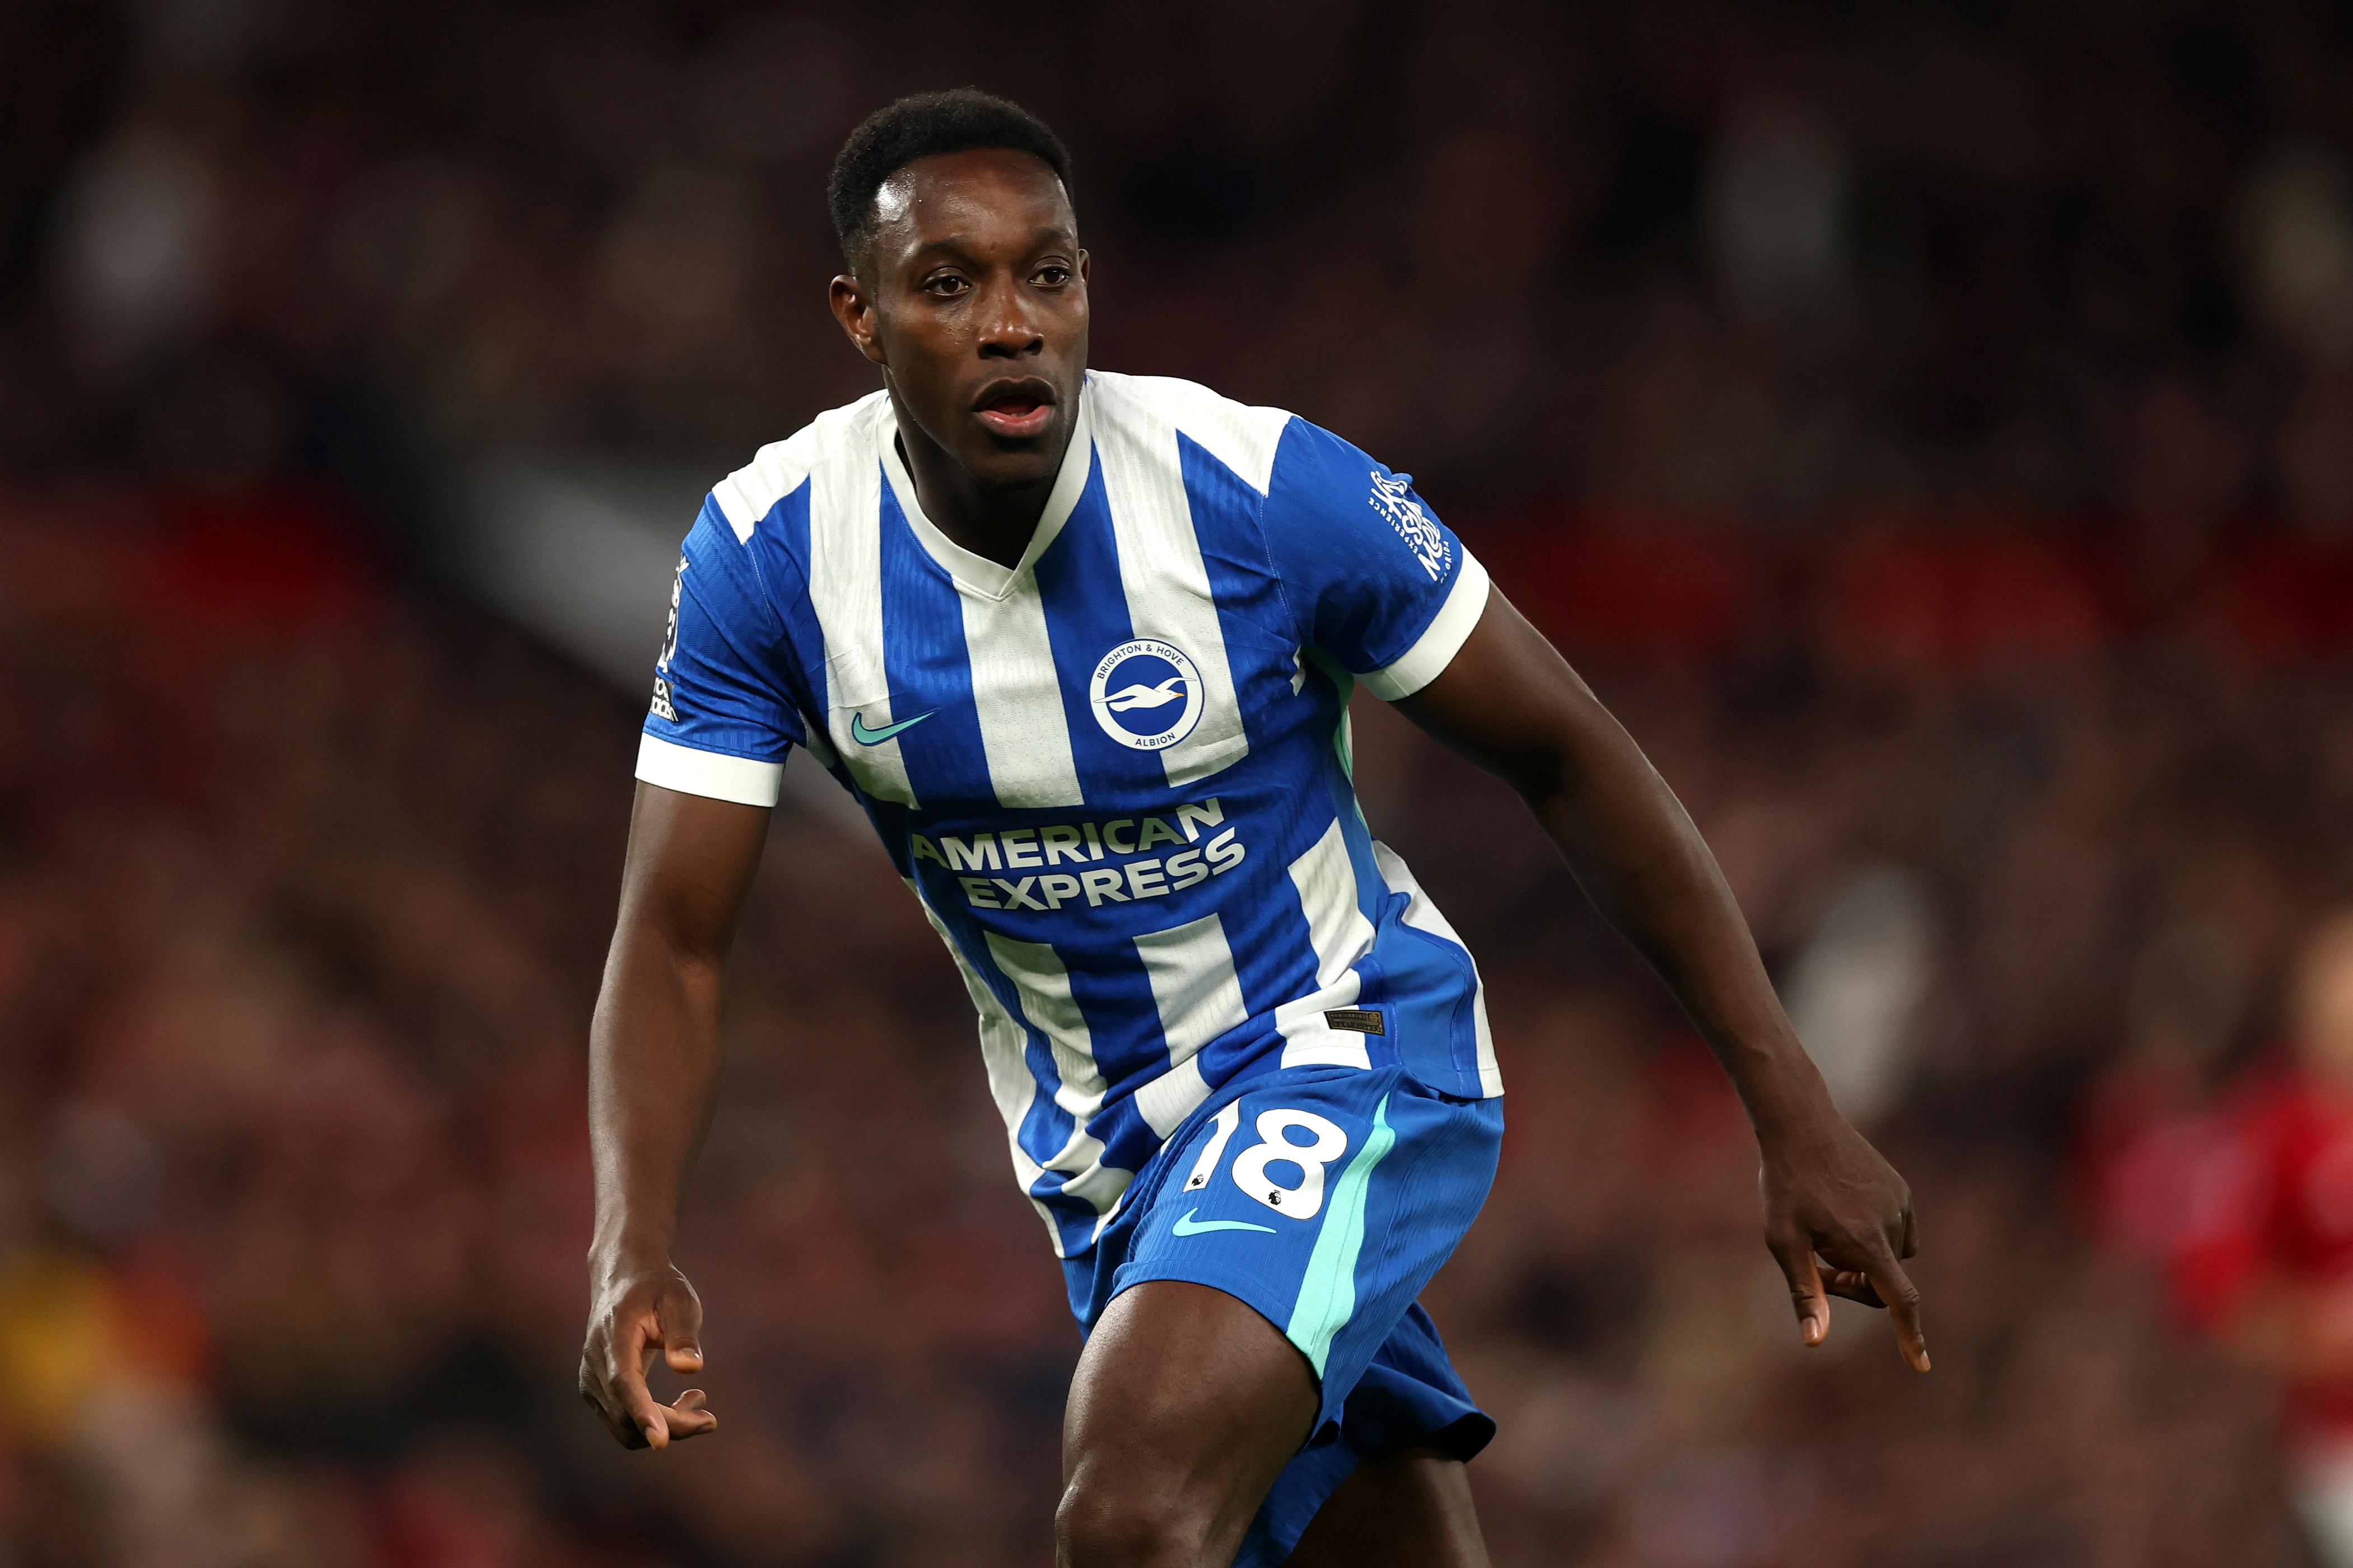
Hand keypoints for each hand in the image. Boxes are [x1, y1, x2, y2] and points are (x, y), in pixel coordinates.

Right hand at [579, 1257, 719, 1448]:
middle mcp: (595, 1364)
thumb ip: (683, 1333)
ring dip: (666, 1426)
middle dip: (671, 1426)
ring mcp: (592, 1381)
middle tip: (711, 1419)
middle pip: (626, 1415)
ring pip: (624, 1426)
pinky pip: (623, 1421)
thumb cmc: (657, 1288)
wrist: (624, 1279)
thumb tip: (691, 1367)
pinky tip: (683, 1403)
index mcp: (614, 1337)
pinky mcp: (597, 1391)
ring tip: (699, 1400)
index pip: (624, 1383)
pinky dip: (654, 1422)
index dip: (642, 1412)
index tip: (661, 1441)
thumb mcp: (679, 1299)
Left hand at [1760, 1112, 1927, 1371]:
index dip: (1909, 1335)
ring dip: (1864, 1256)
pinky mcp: (1900, 1187)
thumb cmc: (1785, 1185)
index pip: (1899, 1300)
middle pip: (1884, 1280)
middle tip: (1817, 1261)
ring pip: (1890, 1254)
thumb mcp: (1783, 1240)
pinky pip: (1895, 1227)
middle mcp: (1892, 1222)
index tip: (1921, 1365)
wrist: (1800, 1124)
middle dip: (1854, 1283)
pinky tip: (1840, 1207)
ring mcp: (1900, 1202)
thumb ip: (1804, 1292)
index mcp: (1866, 1241)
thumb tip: (1816, 1341)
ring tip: (1826, 1228)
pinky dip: (1874, 1232)